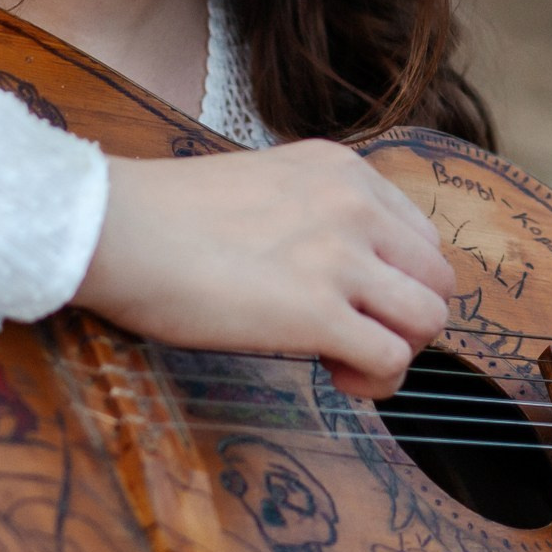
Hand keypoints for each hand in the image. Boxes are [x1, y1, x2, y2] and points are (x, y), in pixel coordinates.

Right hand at [77, 142, 454, 398]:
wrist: (115, 228)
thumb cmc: (165, 216)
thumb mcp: (262, 183)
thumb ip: (309, 212)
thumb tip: (328, 270)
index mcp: (341, 170)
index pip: (417, 234)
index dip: (396, 279)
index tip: (356, 300)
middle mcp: (354, 205)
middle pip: (437, 278)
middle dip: (406, 318)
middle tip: (357, 336)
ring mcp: (341, 257)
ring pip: (429, 319)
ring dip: (399, 352)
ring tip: (350, 363)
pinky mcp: (319, 313)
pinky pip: (392, 358)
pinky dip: (376, 380)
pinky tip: (338, 377)